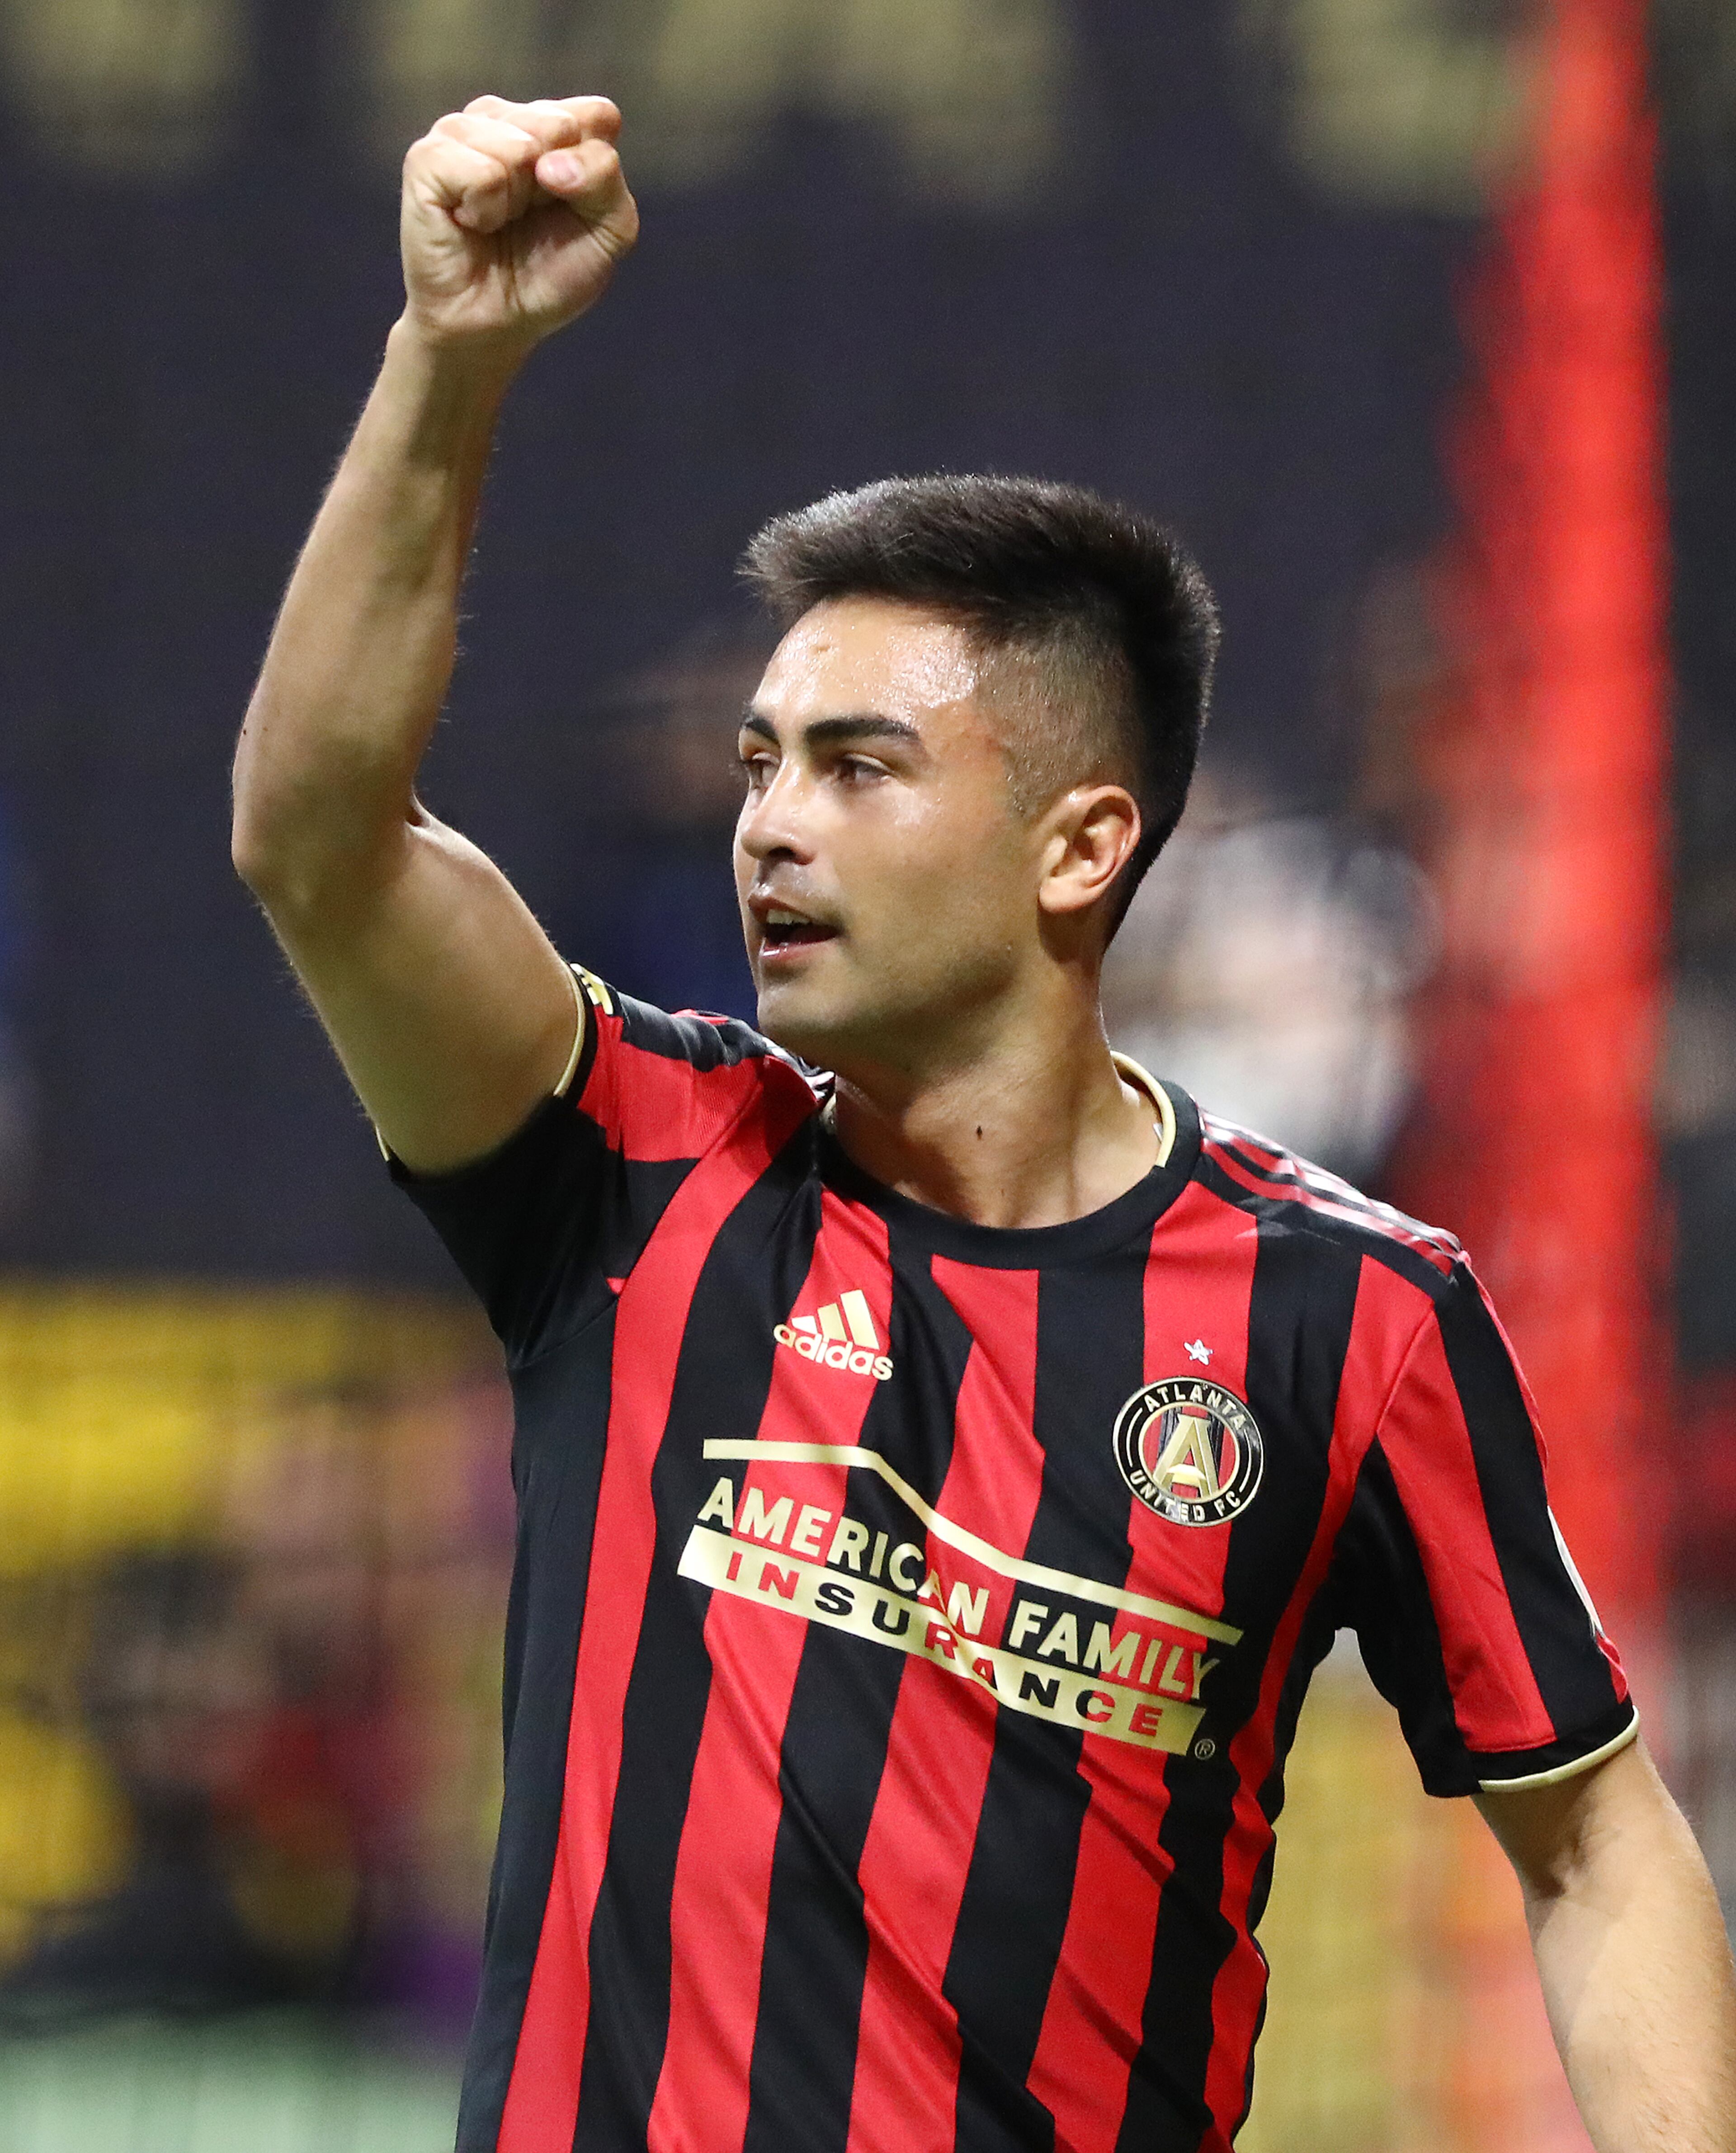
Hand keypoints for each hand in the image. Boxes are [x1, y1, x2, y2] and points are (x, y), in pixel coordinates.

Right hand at [399, 95, 638, 355]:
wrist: (495, 324)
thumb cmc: (549, 275)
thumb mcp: (609, 231)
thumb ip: (605, 177)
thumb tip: (548, 161)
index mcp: (553, 124)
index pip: (598, 117)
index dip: (594, 174)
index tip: (572, 209)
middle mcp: (505, 117)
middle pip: (559, 126)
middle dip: (556, 188)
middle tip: (528, 218)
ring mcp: (461, 131)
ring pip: (519, 146)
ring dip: (518, 201)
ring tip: (496, 222)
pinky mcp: (427, 158)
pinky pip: (483, 171)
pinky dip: (486, 210)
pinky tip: (470, 223)